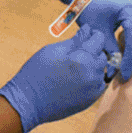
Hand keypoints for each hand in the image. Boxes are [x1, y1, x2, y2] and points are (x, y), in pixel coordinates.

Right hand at [0, 26, 117, 132]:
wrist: (28, 102)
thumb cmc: (37, 73)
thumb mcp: (53, 51)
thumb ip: (74, 41)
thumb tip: (88, 30)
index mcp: (82, 59)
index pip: (99, 40)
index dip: (94, 34)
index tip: (88, 34)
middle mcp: (92, 75)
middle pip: (102, 56)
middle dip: (94, 50)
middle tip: (79, 50)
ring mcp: (93, 89)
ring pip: (102, 70)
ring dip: (94, 64)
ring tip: (77, 65)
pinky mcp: (91, 100)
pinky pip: (99, 84)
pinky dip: (93, 78)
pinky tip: (79, 77)